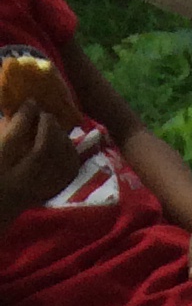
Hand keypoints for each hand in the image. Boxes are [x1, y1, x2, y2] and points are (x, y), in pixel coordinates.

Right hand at [0, 106, 77, 225]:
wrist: (0, 203)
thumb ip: (5, 130)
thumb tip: (20, 109)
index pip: (14, 137)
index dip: (25, 116)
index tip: (31, 102)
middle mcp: (18, 182)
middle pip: (41, 152)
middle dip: (48, 128)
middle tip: (46, 114)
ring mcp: (35, 193)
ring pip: (58, 166)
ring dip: (61, 140)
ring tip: (55, 127)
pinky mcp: (47, 197)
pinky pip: (66, 176)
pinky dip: (70, 156)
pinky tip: (66, 144)